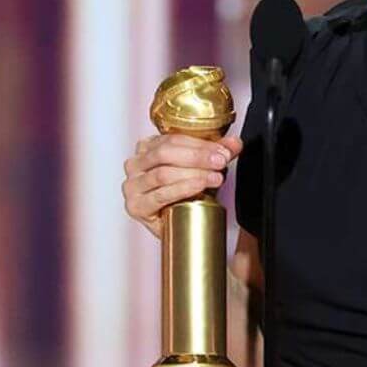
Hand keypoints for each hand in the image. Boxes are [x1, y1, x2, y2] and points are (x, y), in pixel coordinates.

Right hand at [121, 134, 243, 238]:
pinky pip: (160, 195)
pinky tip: (198, 186)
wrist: (175, 226)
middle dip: (197, 157)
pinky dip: (181, 189)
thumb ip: (217, 153)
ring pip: (163, 173)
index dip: (200, 144)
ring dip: (193, 174)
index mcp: (146, 148)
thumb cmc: (183, 195)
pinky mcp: (136, 206)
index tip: (223, 151)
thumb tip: (234, 143)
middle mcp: (134, 165)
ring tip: (215, 177)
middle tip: (220, 161)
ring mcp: (132, 186)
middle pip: (166, 154)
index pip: (172, 139)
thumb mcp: (201, 169)